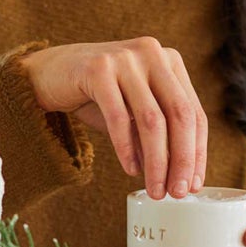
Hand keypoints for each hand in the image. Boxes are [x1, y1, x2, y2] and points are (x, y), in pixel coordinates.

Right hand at [20, 37, 207, 199]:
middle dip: (182, 160)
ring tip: (155, 189)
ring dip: (156, 161)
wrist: (47, 75)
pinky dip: (127, 148)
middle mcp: (152, 53)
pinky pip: (118, 117)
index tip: (194, 184)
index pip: (194, 112)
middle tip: (177, 193)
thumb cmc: (95, 97)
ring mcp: (125, 58)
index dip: (198, 152)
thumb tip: (180, 178)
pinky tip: (131, 169)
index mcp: (170, 61)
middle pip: (179, 115)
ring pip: (152, 119)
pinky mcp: (97, 68)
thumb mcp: (133, 117)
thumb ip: (156, 138)